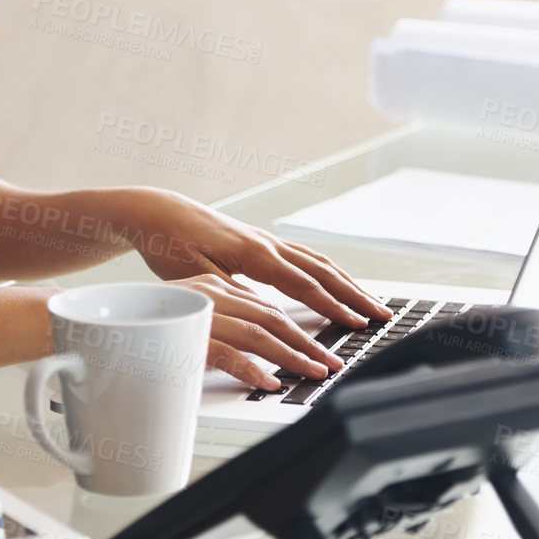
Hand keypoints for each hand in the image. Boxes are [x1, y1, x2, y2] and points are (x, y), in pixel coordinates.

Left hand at [119, 189, 393, 389]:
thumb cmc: (169, 246)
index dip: (332, 306)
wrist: (156, 214)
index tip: (356, 323)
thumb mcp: (195, 278)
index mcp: (253, 253)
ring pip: (318, 262)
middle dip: (354, 295)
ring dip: (347, 283)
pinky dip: (328, 273)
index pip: (304, 284)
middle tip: (382, 316)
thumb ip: (232, 295)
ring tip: (370, 304)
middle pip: (322, 271)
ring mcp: (265, 241)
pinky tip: (337, 284)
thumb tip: (267, 314)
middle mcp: (266, 244)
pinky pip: (304, 258)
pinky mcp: (260, 244)